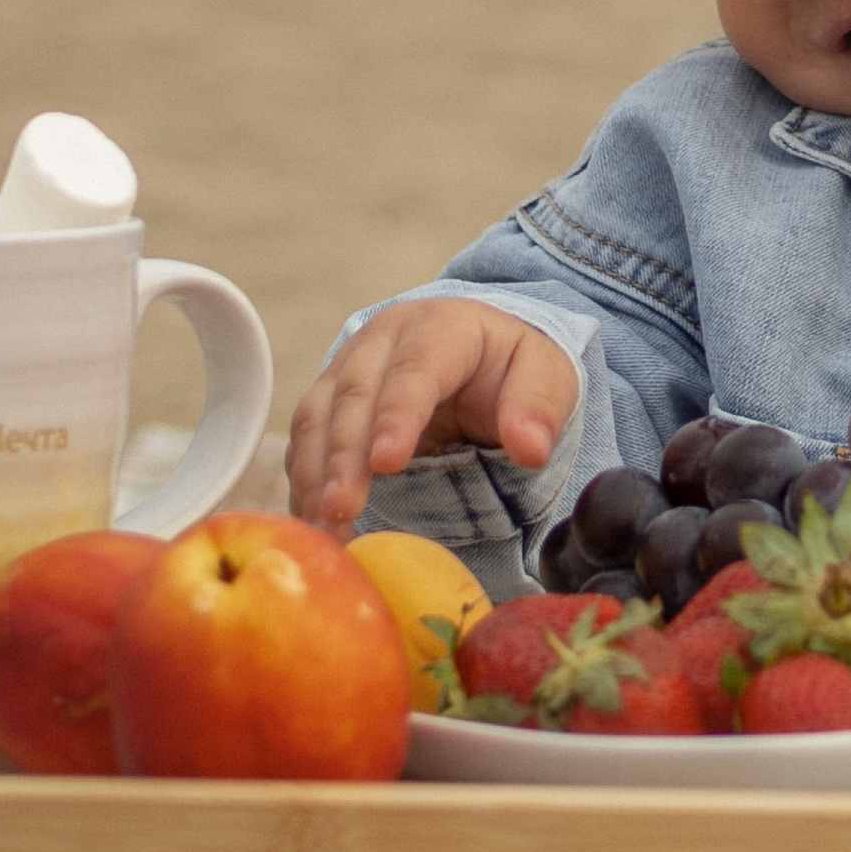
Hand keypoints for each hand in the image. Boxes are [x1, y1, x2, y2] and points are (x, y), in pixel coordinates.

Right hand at [286, 299, 577, 531]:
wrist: (475, 351)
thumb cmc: (509, 367)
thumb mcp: (546, 375)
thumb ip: (540, 407)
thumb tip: (530, 448)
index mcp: (442, 325)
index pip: (416, 368)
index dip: (397, 415)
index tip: (385, 463)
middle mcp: (384, 339)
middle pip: (354, 393)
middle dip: (345, 454)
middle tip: (342, 508)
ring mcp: (348, 367)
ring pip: (317, 414)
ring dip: (316, 472)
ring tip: (327, 525)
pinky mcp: (327, 400)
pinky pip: (304, 439)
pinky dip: (306, 481)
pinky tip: (315, 521)